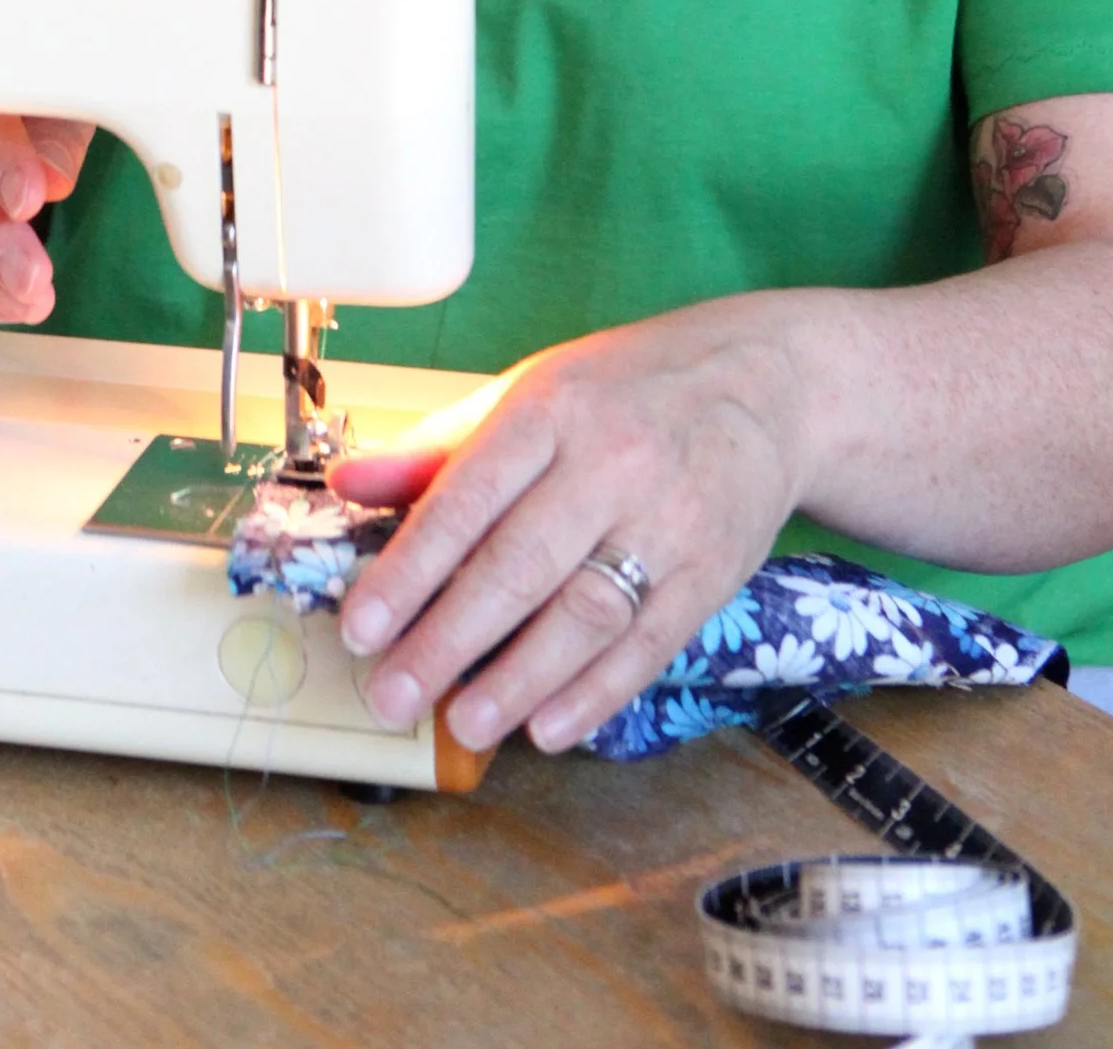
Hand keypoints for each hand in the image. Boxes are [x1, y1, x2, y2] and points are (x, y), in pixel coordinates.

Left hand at [328, 303, 804, 757]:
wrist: (765, 383)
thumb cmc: (625, 390)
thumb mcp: (529, 391)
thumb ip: (437, 446)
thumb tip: (347, 484)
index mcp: (550, 410)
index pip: (467, 497)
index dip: (409, 569)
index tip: (360, 626)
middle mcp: (609, 464)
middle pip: (519, 566)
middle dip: (447, 641)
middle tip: (391, 695)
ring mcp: (666, 522)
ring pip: (583, 615)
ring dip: (517, 681)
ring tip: (460, 725)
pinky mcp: (711, 573)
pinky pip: (648, 646)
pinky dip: (594, 694)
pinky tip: (546, 728)